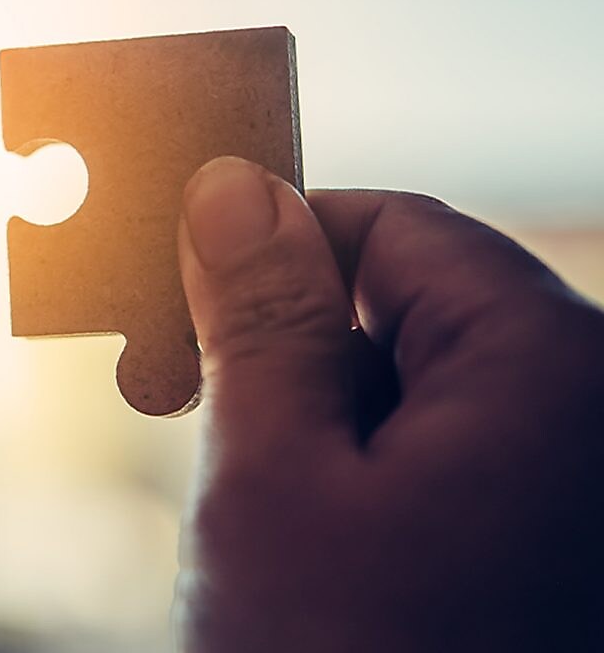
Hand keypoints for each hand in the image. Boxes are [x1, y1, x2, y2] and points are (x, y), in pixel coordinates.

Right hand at [173, 157, 603, 650]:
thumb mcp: (270, 476)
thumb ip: (260, 318)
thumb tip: (233, 190)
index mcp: (554, 370)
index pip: (400, 230)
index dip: (280, 240)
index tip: (183, 281)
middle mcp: (590, 422)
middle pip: (412, 313)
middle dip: (290, 352)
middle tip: (186, 408)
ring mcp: (570, 496)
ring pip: (414, 399)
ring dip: (315, 430)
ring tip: (259, 521)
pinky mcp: (541, 554)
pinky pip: (440, 470)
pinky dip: (358, 486)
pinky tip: (307, 555)